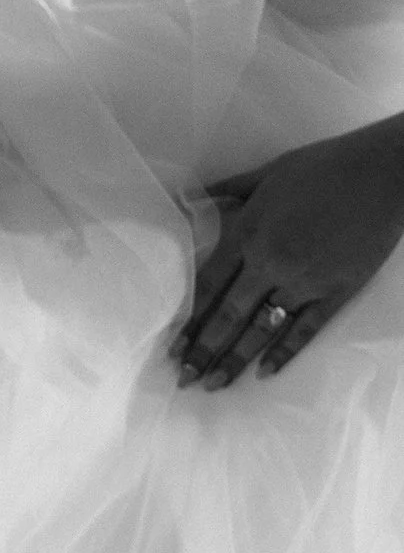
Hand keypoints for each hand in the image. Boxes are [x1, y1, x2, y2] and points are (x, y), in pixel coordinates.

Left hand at [173, 126, 403, 387]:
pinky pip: (306, 329)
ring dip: (234, 359)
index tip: (170, 347)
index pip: (206, 287)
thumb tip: (186, 196)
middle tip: (181, 379)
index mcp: (246, 234)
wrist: (385, 172)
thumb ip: (225, 191)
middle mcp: (269, 263)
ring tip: (212, 385)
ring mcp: (304, 280)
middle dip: (202, 350)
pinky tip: (265, 373)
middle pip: (227, 315)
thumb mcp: (265, 173)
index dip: (187, 320)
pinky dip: (285, 352)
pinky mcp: (337, 291)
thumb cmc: (323, 167)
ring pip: (261, 328)